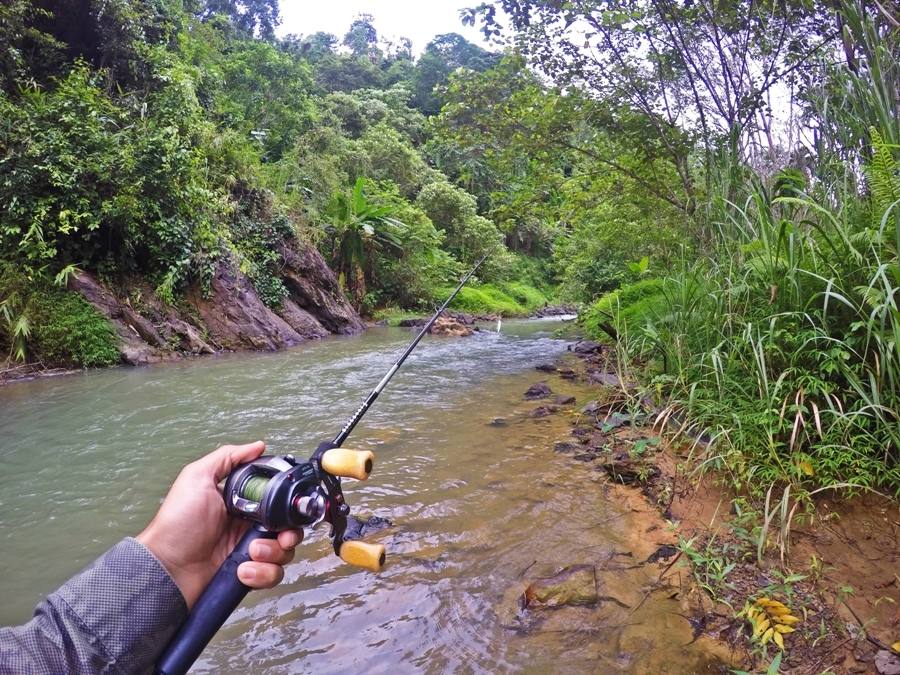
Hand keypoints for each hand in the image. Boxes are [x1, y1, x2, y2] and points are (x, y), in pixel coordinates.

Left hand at [137, 441, 302, 607]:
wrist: (166, 568)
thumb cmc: (176, 525)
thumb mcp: (197, 478)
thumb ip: (227, 457)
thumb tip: (256, 446)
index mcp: (242, 503)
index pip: (278, 501)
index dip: (288, 505)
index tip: (287, 510)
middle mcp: (248, 526)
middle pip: (288, 528)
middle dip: (288, 533)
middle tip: (278, 536)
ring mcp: (249, 551)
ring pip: (284, 552)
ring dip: (273, 553)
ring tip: (250, 552)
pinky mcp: (247, 574)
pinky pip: (272, 575)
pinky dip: (262, 573)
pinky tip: (242, 569)